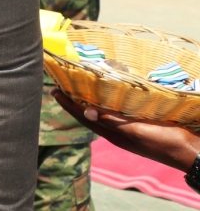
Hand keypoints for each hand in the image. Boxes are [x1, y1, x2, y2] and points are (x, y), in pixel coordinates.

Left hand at [52, 89, 199, 170]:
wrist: (188, 151)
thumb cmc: (163, 141)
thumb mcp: (137, 131)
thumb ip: (113, 121)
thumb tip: (86, 112)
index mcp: (113, 134)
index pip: (84, 117)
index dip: (69, 105)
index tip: (54, 91)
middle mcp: (116, 132)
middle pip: (89, 115)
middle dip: (74, 102)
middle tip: (61, 87)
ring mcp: (127, 130)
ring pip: (102, 114)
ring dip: (89, 102)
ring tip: (78, 90)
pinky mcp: (139, 126)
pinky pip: (116, 114)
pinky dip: (107, 104)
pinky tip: (108, 98)